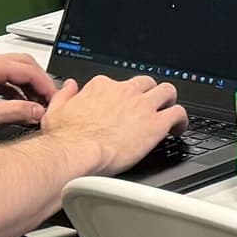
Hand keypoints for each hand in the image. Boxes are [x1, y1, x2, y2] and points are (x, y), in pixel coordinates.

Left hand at [0, 52, 56, 140]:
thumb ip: (11, 112)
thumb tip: (36, 112)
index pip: (28, 68)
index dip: (46, 84)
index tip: (55, 100)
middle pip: (22, 64)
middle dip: (40, 81)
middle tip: (50, 101)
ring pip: (10, 72)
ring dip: (26, 86)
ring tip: (36, 106)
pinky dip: (13, 91)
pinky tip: (15, 106)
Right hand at [42, 74, 188, 177]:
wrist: (77, 153)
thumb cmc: (65, 138)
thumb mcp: (56, 110)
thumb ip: (65, 95)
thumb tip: (70, 86)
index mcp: (101, 87)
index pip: (117, 83)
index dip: (122, 96)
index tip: (122, 106)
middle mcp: (124, 91)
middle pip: (146, 83)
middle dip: (150, 93)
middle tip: (150, 107)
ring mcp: (142, 106)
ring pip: (167, 91)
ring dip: (169, 101)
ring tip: (168, 112)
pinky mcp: (155, 124)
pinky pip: (178, 114)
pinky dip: (181, 120)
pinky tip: (178, 129)